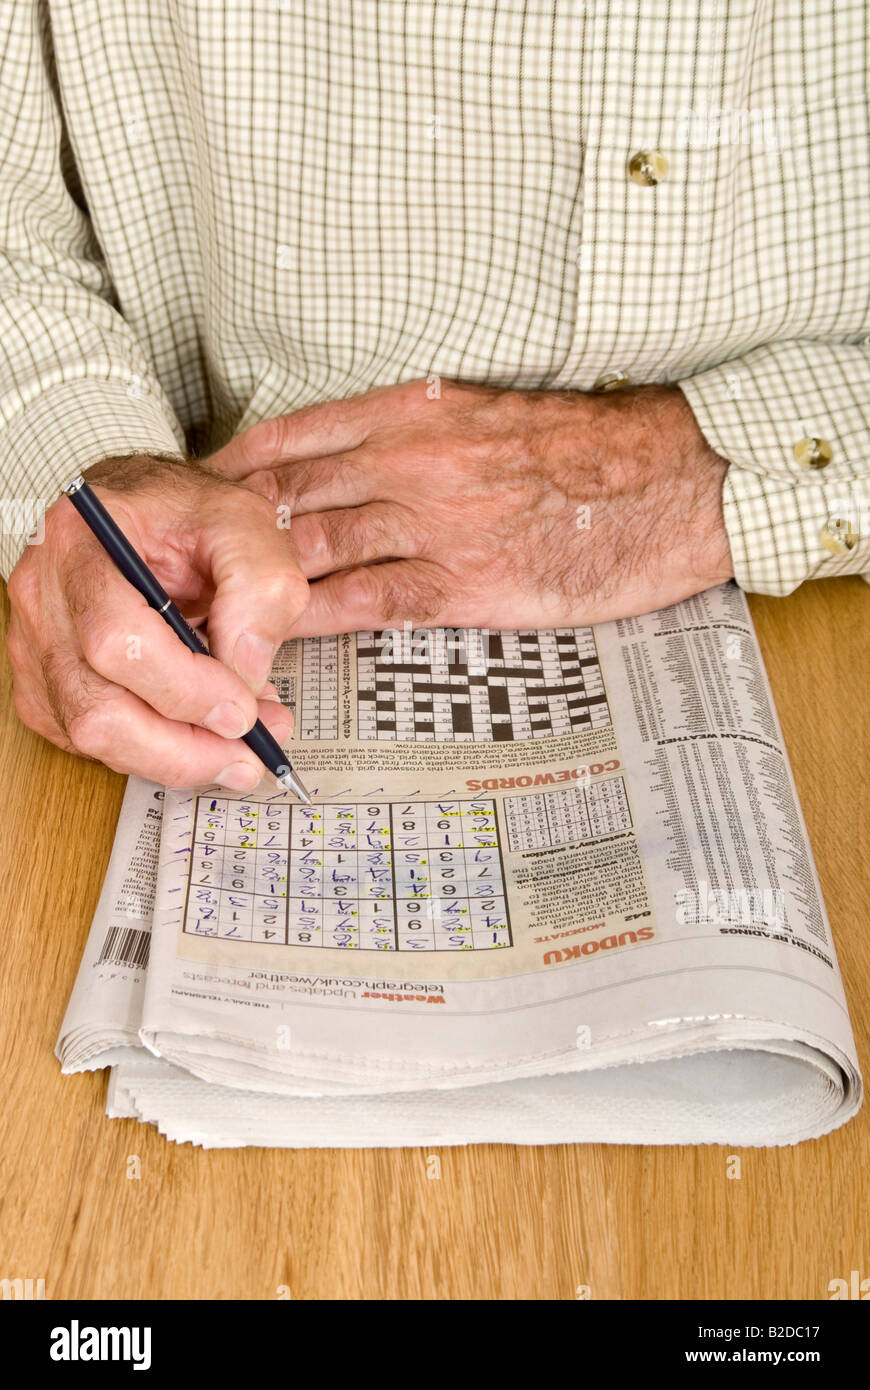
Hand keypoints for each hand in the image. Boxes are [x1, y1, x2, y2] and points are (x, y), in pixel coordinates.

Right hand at [7, 455, 308, 787]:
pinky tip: (196, 729)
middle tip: (250, 751)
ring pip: (94, 737)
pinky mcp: (46, 685)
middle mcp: (45, 598)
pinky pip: (93, 744)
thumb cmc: (187, 514)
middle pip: (96, 709)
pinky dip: (152, 751)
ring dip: (177, 756)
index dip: (183, 689)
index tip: (242, 708)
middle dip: (184, 748)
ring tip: (238, 741)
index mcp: (83, 543)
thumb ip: (261, 586)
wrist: (147, 513)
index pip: (116, 639)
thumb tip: (248, 671)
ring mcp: (38, 646)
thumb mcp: (247, 523)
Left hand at [209, 378, 732, 633]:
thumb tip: (360, 460)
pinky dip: (311, 619)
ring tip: (216, 606)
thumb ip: (420, 431)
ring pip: (310, 550)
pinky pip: (362, 601)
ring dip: (254, 582)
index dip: (234, 468)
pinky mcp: (462, 582)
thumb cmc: (589, 451)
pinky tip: (277, 632)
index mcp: (415, 412)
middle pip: (287, 494)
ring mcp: (433, 522)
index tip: (200, 493)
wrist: (670, 482)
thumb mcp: (491, 414)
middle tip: (188, 560)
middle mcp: (411, 460)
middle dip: (227, 531)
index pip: (294, 436)